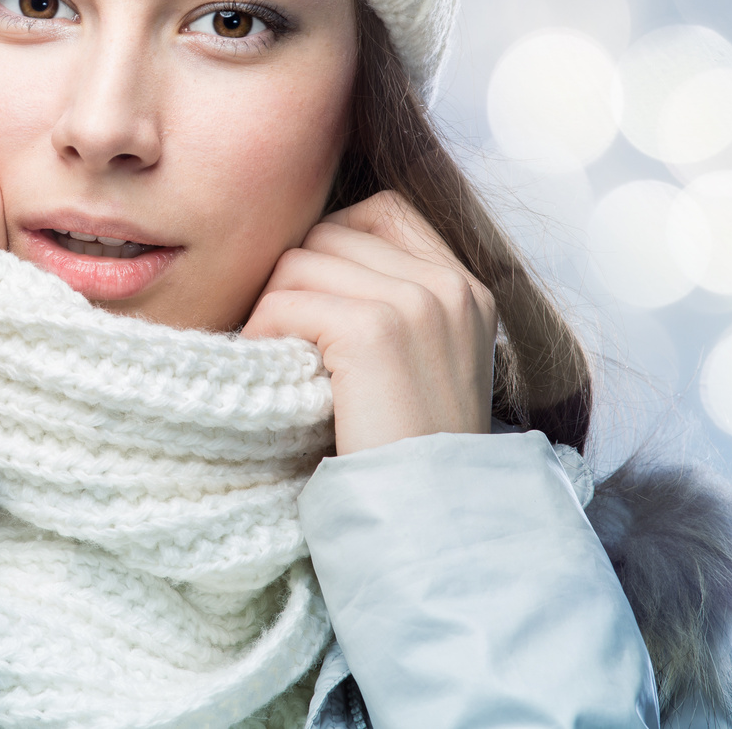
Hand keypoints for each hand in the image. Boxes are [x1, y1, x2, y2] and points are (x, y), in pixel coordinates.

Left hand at [242, 191, 495, 454]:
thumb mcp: (416, 359)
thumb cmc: (402, 450)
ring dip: (274, 310)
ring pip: (298, 261)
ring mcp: (418, 301)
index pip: (382, 210)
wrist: (430, 522)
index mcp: (466, 286)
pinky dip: (265, 334)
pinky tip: (282, 372)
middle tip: (287, 340)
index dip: (332, 246)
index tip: (317, 306)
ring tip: (285, 360)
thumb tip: (301, 250)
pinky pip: (286, 301)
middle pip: (328, 233)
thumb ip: (383, 298)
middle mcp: (450, 283)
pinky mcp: (375, 329)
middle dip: (294, 282)